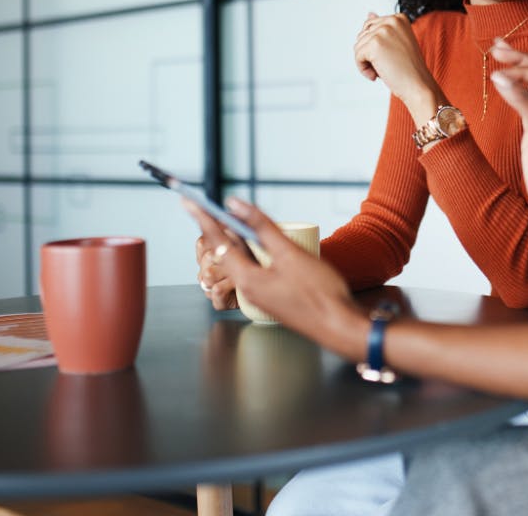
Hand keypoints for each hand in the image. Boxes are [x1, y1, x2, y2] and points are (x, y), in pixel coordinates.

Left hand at [183, 197, 367, 359]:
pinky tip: (261, 244)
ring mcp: (260, 294)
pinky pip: (254, 269)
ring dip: (236, 239)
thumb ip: (262, 227)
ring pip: (240, 260)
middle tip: (208, 207)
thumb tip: (236, 205)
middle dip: (217, 228)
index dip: (204, 218)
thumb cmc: (318, 293)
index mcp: (247, 278)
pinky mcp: (274, 296)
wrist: (338, 325)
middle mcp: (248, 288)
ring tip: (235, 221)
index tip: (190, 201)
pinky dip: (251, 252)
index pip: (218, 241)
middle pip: (226, 251)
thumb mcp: (290, 253)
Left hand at [354, 12, 443, 118]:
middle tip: (387, 65)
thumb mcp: (397, 43)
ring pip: (358, 46)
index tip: (391, 57)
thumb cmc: (409, 69)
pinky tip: (377, 75)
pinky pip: (357, 56)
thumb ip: (382, 27)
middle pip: (362, 35)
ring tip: (384, 70)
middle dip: (369, 53)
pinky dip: (363, 69)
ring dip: (367, 62)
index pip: (371, 27)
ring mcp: (383, 31)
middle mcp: (391, 21)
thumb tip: (369, 13)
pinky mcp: (374, 44)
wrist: (419, 87)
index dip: (376, 47)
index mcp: (399, 18)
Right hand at [489, 38, 527, 228]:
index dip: (520, 70)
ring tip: (496, 53)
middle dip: (518, 58)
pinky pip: (526, 101)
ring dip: (515, 70)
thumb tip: (499, 76)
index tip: (497, 74)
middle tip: (495, 45)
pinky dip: (513, 88)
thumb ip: (521, 101)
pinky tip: (501, 80)